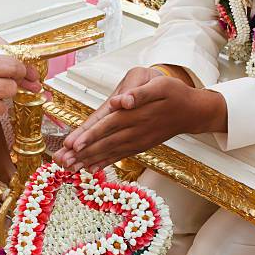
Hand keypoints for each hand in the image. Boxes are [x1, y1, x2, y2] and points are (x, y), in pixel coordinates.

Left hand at [54, 77, 227, 171]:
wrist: (192, 112)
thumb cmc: (174, 93)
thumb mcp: (160, 85)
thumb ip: (140, 93)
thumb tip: (123, 101)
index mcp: (135, 113)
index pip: (108, 124)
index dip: (89, 135)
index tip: (72, 144)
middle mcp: (134, 131)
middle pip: (104, 142)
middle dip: (81, 153)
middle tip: (62, 162)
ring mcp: (137, 141)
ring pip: (109, 152)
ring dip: (88, 160)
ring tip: (69, 168)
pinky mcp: (139, 146)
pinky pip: (118, 156)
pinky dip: (103, 163)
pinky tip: (89, 169)